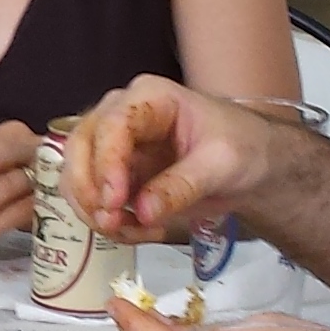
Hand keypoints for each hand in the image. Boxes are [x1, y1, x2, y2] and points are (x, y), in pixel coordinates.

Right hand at [65, 77, 280, 241]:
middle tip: (113, 223)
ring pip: (76, 176)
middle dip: (90, 191)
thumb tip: (143, 211)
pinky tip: (141, 231)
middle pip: (80, 147)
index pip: (111, 125)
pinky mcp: (114, 176)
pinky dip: (109, 223)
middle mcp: (121, 116)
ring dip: (96, 212)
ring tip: (136, 232)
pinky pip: (93, 200)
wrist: (253, 164)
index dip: (106, 163)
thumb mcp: (221, 164)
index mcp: (150, 98)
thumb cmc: (243, 147)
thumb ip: (181, 186)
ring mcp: (113, 146)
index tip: (115, 201)